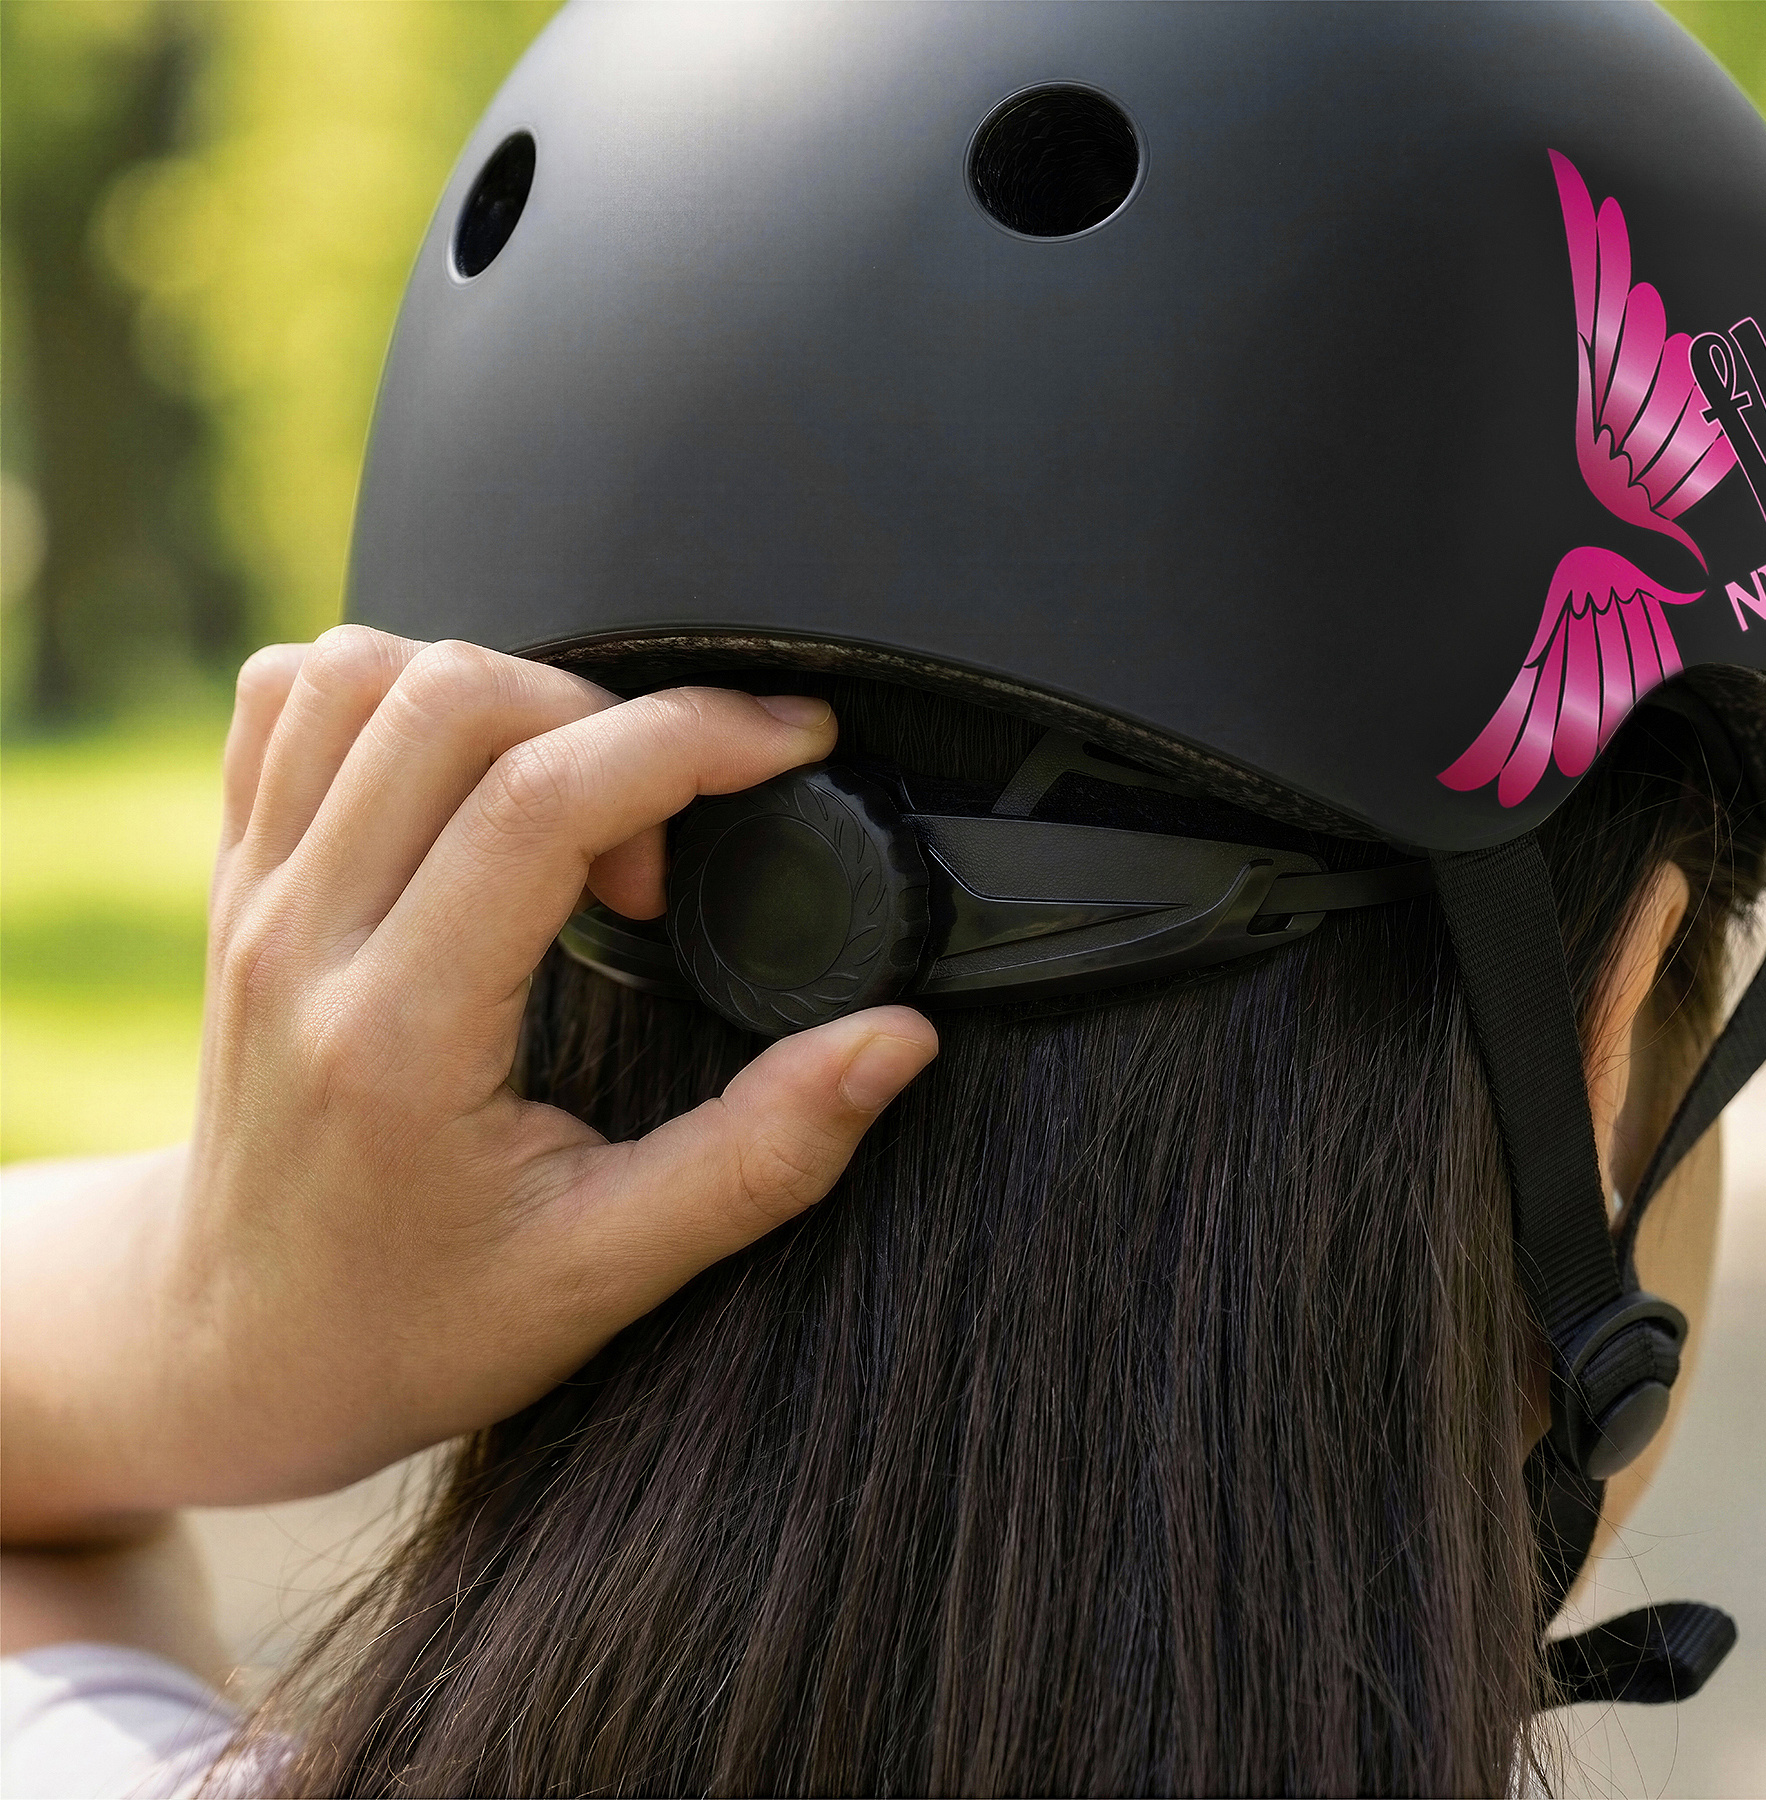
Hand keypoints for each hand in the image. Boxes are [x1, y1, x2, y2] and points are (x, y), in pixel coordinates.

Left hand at [2, 629, 935, 1535]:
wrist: (233, 1347)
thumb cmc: (416, 1323)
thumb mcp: (610, 1270)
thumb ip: (764, 1155)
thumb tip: (896, 1041)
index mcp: (401, 1038)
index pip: (543, 802)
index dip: (695, 737)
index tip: (793, 742)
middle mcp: (306, 942)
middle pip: (456, 699)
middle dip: (612, 718)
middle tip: (665, 848)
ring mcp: (250, 898)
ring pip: (364, 671)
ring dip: (506, 695)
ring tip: (571, 810)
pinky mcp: (233, 878)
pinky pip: (286, 696)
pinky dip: (391, 690)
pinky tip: (465, 780)